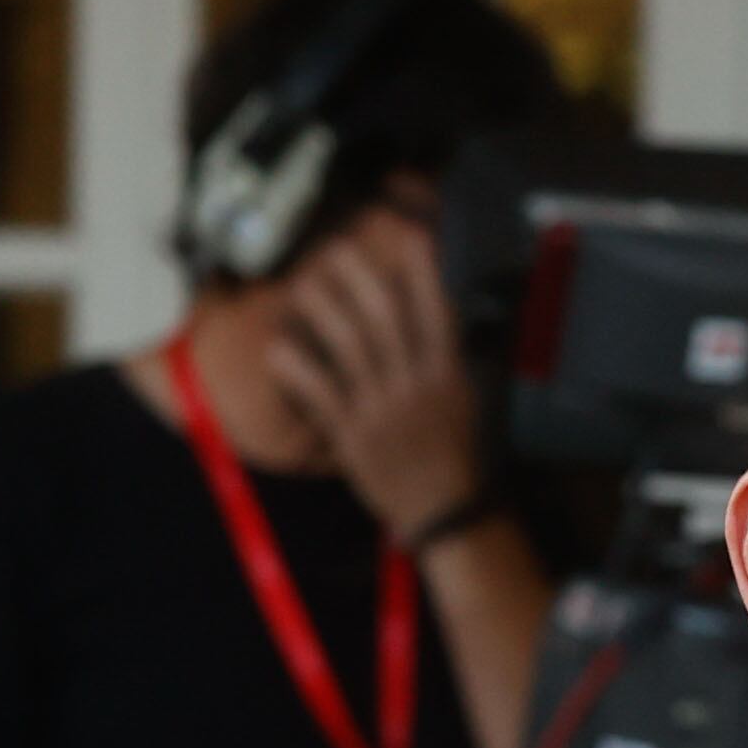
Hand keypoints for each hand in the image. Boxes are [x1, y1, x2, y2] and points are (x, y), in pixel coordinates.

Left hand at [268, 210, 481, 539]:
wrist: (446, 511)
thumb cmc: (459, 456)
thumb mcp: (469, 403)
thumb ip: (450, 362)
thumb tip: (441, 323)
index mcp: (449, 377)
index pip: (437, 314)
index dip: (424, 273)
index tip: (411, 236)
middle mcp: (415, 386)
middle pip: (385, 320)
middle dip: (360, 279)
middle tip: (336, 248)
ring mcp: (381, 409)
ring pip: (348, 347)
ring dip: (323, 310)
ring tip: (304, 284)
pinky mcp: (353, 434)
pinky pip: (319, 393)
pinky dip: (297, 369)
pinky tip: (278, 347)